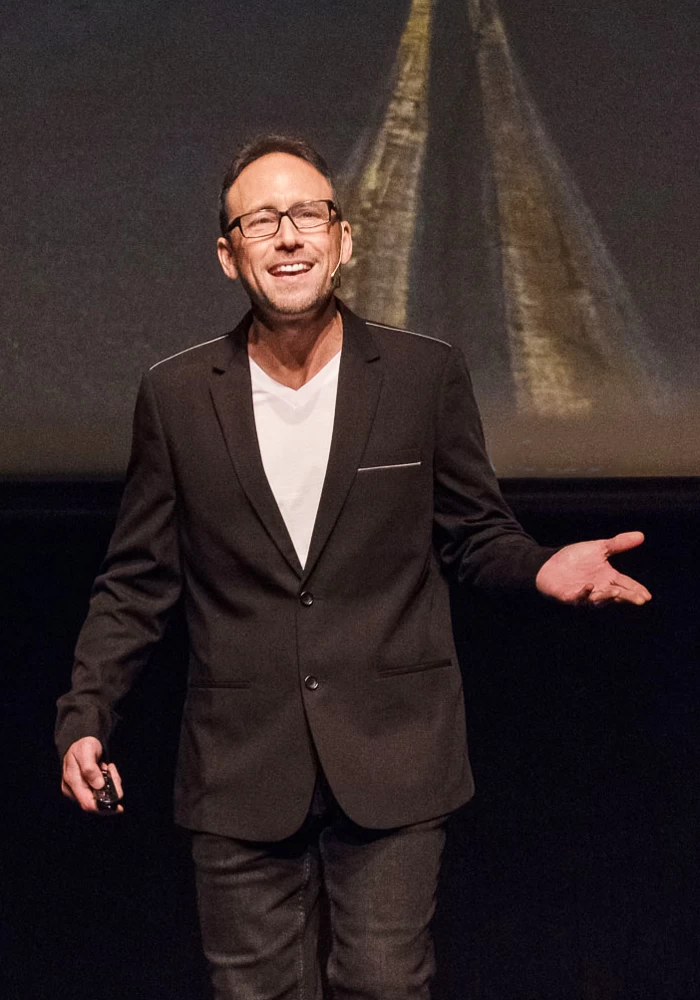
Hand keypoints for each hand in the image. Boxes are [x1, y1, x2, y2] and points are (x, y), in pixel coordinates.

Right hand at [61, 736, 123, 814]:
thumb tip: (99, 785)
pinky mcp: (86, 789)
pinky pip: (101, 791)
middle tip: (113, 772)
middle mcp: (74, 791)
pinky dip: (108, 782)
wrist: (81, 743)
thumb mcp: (86, 751)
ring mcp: (80, 791)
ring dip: (110, 784)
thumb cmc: (82, 746)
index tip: (118, 803)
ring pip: (101, 796)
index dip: (103, 807)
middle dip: (111, 790)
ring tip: (109, 768)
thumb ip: (90, 768)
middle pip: (97, 801)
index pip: (87, 803)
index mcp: (72, 783)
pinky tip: (106, 771)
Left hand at [535, 531, 650, 606]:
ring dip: (608, 596)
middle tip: (640, 600)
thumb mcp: (599, 548)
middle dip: (628, 597)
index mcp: (608, 578)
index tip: (647, 596)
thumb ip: (619, 544)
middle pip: (617, 594)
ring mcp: (585, 594)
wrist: (550, 562)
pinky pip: (578, 597)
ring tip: (617, 592)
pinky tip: (589, 587)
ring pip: (599, 599)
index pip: (626, 584)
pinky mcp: (570, 596)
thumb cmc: (574, 557)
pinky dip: (584, 594)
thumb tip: (641, 535)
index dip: (637, 590)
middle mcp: (599, 588)